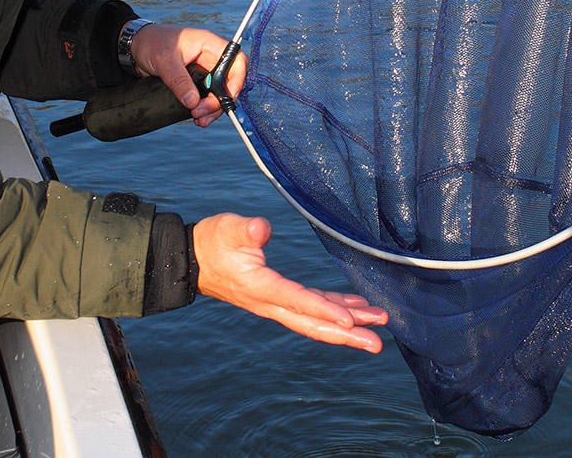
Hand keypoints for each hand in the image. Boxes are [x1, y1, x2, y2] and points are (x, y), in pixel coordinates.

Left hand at [129, 23, 246, 126]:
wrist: (135, 47)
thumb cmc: (151, 42)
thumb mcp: (165, 61)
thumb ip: (179, 81)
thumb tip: (193, 102)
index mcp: (209, 44)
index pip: (236, 60)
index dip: (238, 79)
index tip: (227, 97)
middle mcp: (210, 58)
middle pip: (229, 82)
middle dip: (219, 100)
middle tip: (202, 112)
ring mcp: (203, 71)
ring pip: (218, 93)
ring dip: (212, 108)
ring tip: (198, 119)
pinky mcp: (194, 82)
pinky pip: (205, 97)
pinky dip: (203, 109)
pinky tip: (195, 117)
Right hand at [192, 213, 387, 352]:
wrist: (192, 259)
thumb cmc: (212, 241)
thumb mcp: (227, 230)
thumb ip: (246, 230)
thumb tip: (261, 228)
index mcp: (260, 287)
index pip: (298, 302)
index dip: (325, 311)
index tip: (351, 321)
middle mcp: (271, 302)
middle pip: (313, 324)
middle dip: (346, 335)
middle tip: (377, 343)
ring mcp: (276, 302)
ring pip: (315, 319)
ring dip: (347, 324)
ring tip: (379, 322)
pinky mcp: (279, 296)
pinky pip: (311, 308)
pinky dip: (335, 309)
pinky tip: (356, 308)